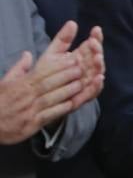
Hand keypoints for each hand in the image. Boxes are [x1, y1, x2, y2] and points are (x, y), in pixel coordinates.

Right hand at [0, 22, 91, 143]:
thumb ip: (18, 69)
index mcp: (20, 85)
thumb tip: (28, 54)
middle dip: (65, 75)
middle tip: (81, 68)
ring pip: (51, 98)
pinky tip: (72, 104)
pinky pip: (49, 115)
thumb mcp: (5, 82)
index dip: (58, 66)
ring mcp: (29, 110)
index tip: (71, 58)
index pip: (41, 72)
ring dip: (67, 91)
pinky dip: (60, 109)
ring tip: (81, 83)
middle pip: (48, 83)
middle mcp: (25, 96)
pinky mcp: (32, 124)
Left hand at [37, 20, 103, 113]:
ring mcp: (86, 83)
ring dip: (99, 66)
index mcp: (80, 58)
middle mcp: (86, 70)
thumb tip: (72, 22)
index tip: (96, 29)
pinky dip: (97, 85)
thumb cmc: (45, 76)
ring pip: (97, 74)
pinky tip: (99, 77)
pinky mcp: (82, 97)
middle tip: (94, 43)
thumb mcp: (52, 54)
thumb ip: (63, 40)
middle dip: (97, 51)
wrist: (36, 99)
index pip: (91, 46)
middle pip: (96, 59)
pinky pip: (93, 92)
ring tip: (97, 58)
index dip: (95, 38)